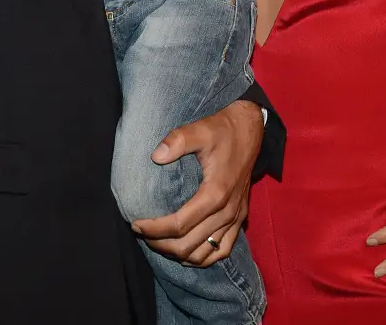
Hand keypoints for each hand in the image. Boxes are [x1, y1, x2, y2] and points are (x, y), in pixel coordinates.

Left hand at [131, 100, 262, 267]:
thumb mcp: (200, 129)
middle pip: (189, 245)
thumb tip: (156, 156)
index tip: (135, 223)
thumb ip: (178, 140)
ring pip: (204, 254)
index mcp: (216, 193)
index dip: (154, 229)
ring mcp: (235, 218)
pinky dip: (202, 257)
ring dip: (179, 254)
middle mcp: (227, 211)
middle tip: (141, 233)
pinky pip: (222, 250)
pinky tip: (186, 251)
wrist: (249, 131)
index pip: (180, 224)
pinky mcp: (239, 218)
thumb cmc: (223, 130)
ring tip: (158, 242)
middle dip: (161, 244)